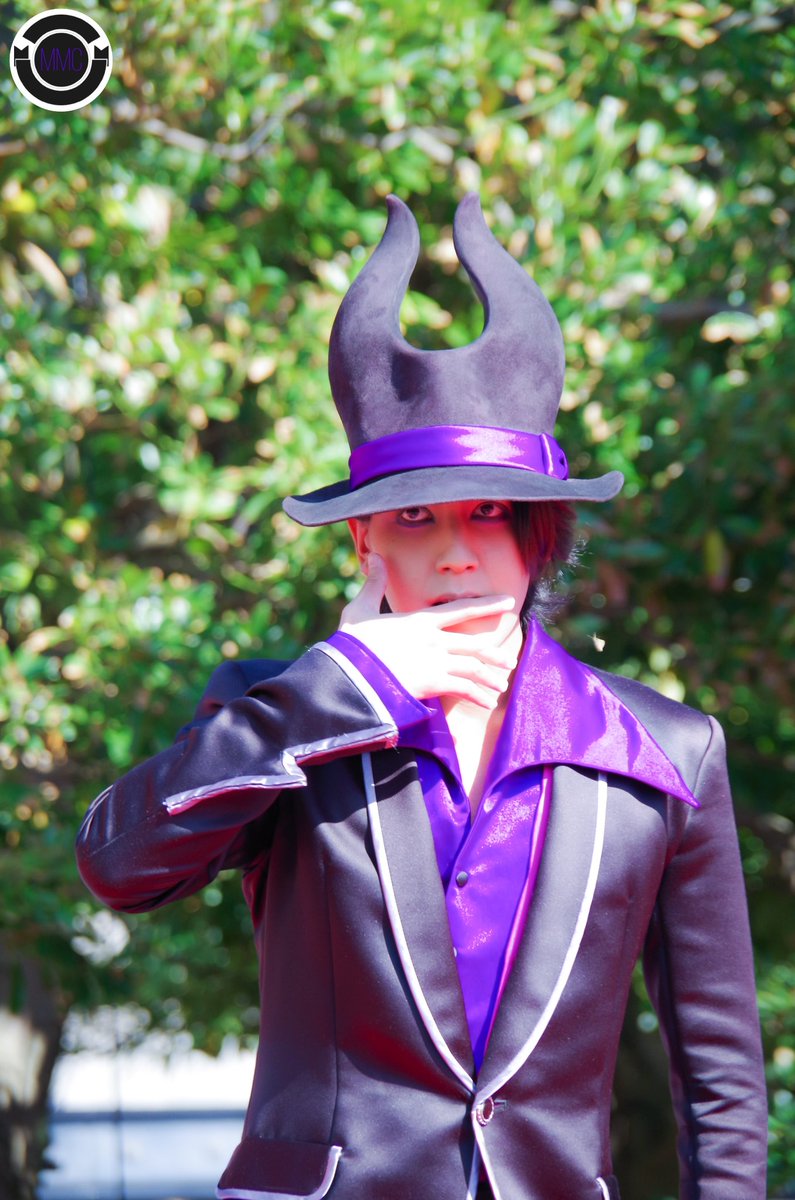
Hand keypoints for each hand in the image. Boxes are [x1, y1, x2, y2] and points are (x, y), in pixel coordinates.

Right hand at [338, 554, 520, 707]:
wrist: (347, 671)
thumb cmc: (351, 642)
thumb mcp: (361, 609)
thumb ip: (375, 584)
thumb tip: (374, 556)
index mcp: (420, 620)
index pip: (461, 608)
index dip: (487, 604)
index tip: (508, 602)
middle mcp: (433, 640)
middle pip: (475, 644)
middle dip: (494, 653)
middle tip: (508, 660)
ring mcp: (434, 661)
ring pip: (474, 668)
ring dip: (490, 678)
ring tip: (501, 686)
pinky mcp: (432, 683)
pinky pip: (464, 689)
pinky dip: (478, 696)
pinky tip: (488, 703)